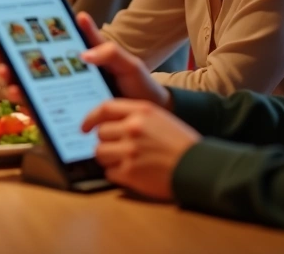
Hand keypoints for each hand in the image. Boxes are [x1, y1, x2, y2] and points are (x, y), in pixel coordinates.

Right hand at [0, 12, 170, 109]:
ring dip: (11, 77)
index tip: (1, 23)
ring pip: (26, 85)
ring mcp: (60, 95)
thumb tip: (81, 26)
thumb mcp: (126, 62)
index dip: (22, 32)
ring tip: (7, 71)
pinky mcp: (62, 115)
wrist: (146, 119)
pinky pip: (39, 109)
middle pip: (27, 63)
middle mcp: (62, 76)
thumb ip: (107, 48)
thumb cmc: (138, 86)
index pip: (45, 42)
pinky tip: (21, 96)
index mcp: (74, 58)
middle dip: (6, 53)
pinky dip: (26, 103)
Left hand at [82, 99, 200, 200]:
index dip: (90, 118)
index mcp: (141, 111)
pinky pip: (109, 172)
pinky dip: (117, 174)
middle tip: (120, 150)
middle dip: (107, 143)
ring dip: (109, 159)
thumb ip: (134, 117)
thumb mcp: (160, 119)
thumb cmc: (181, 143)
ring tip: (127, 162)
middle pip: (101, 134)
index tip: (83, 127)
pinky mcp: (129, 172)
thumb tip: (107, 123)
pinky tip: (133, 173)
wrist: (199, 167)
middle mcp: (132, 128)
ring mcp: (129, 150)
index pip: (104, 108)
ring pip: (100, 153)